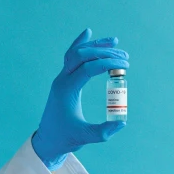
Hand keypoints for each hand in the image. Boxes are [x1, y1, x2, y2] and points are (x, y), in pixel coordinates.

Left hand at [31, 28, 129, 169]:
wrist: (48, 140)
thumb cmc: (65, 138)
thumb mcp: (85, 136)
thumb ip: (103, 131)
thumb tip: (123, 122)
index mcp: (66, 90)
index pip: (88, 68)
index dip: (108, 63)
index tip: (125, 65)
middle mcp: (62, 80)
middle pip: (82, 56)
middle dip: (104, 52)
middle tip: (124, 56)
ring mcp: (61, 78)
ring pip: (76, 53)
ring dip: (95, 45)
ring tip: (114, 41)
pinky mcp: (63, 79)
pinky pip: (70, 56)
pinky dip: (80, 44)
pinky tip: (88, 33)